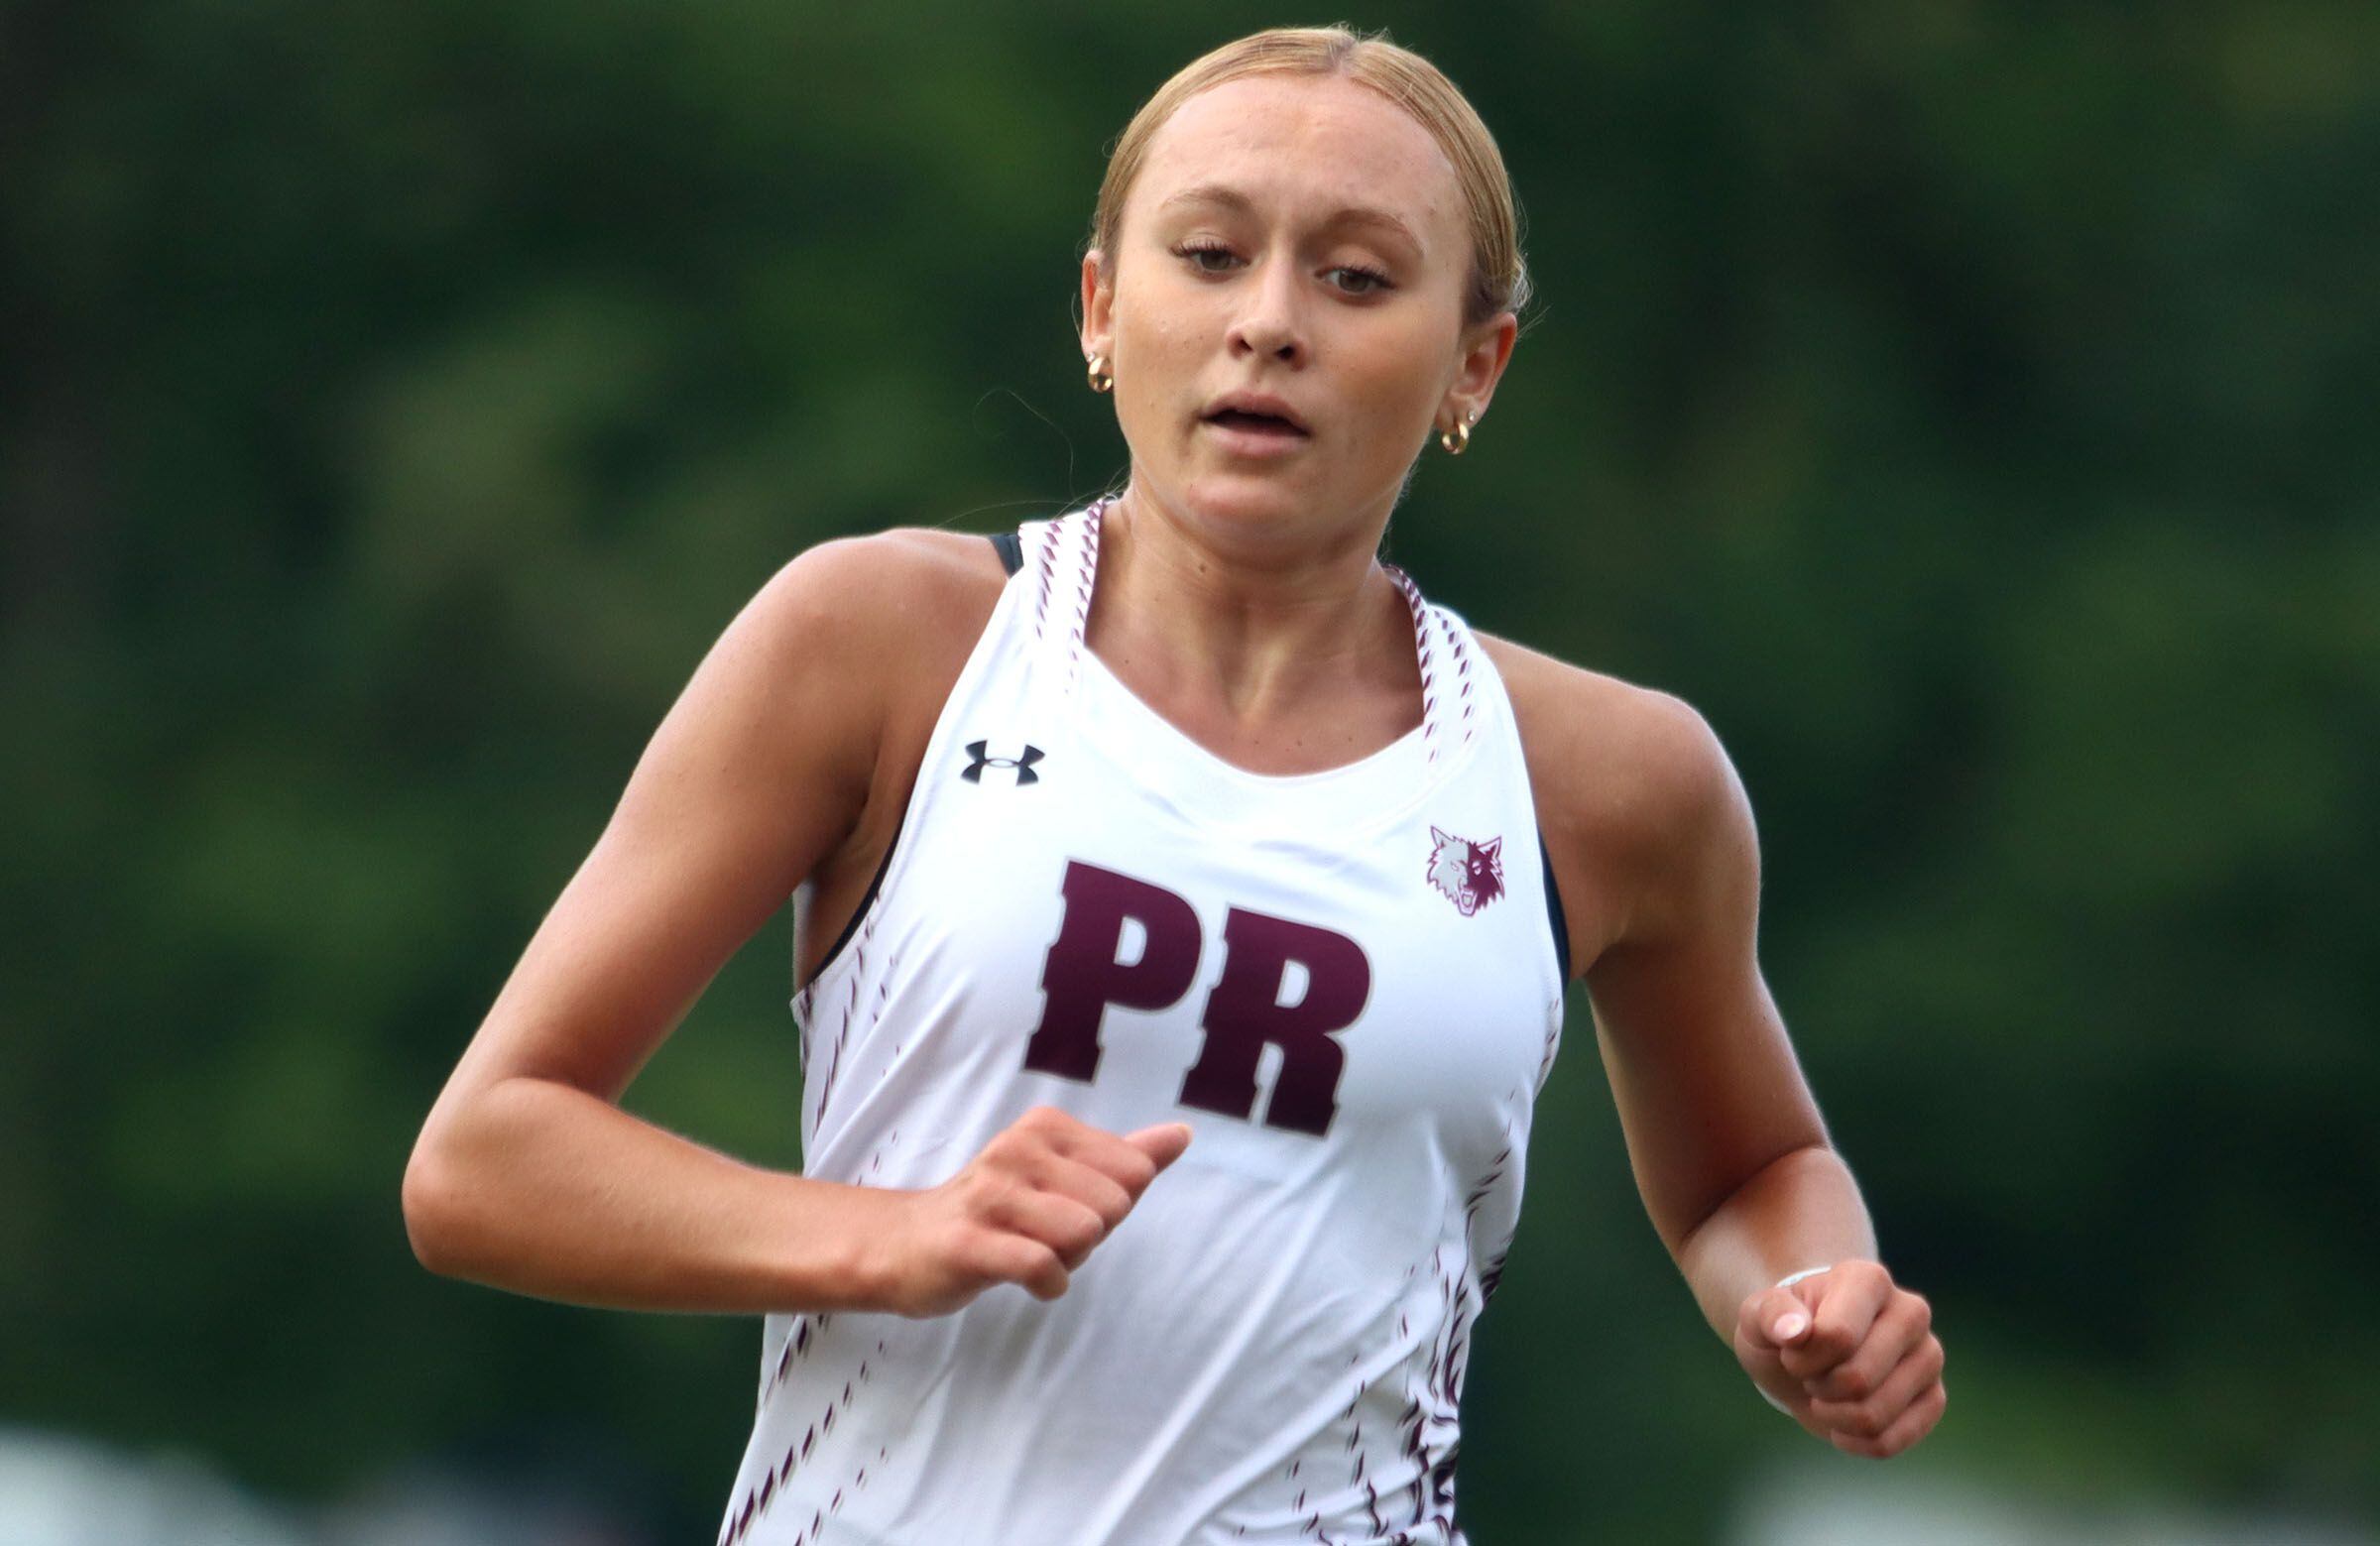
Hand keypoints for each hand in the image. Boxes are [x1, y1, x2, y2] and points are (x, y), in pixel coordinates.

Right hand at [871, 1106, 1192, 1317]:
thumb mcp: (1065, 1175)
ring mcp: (990, 1195)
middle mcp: (1017, 1150)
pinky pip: (1042, 1266)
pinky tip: (1031, 1280)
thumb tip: (1183, 1134)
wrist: (907, 1244)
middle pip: (1113, 1206)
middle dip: (1092, 1236)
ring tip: (1034, 1253)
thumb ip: (1126, 1156)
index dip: (1111, 1206)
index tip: (1068, 1210)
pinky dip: (1049, 1284)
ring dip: (1070, 1260)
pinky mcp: (968, 1242)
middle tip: (1045, 1236)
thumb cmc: (1001, 1212)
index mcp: (1046, 1128)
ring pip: (1083, 1233)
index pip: (1134, 1172)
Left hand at [1735, 1259, 1945, 1457]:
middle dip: (1819, 1387)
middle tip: (1810, 1374)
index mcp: (1869, 1279)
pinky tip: (1842, 1422)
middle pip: (1858, 1379)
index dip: (1802, 1358)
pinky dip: (1853, 1442)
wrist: (1807, 1355)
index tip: (1791, 1350)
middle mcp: (1910, 1312)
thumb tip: (1793, 1332)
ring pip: (1875, 1415)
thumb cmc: (1784, 1330)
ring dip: (1834, 1416)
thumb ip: (1770, 1315)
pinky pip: (1890, 1442)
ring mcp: (1929, 1356)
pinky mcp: (1935, 1398)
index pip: (1837, 1336)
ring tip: (1827, 1394)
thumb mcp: (1759, 1316)